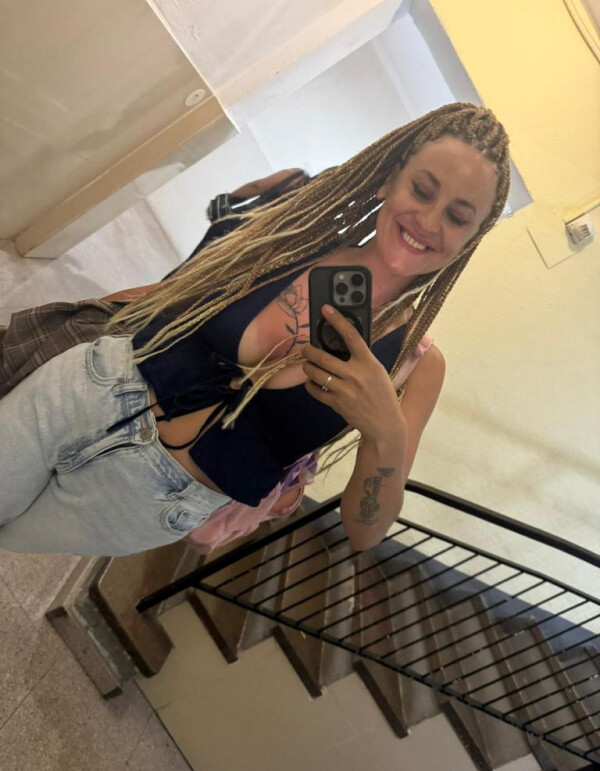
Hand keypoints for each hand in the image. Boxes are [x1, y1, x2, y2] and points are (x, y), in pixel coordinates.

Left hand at [302, 305, 405, 443]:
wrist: (385, 424)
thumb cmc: (382, 394)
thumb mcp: (378, 371)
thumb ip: (362, 359)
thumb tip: (341, 345)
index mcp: (369, 363)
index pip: (351, 336)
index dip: (337, 320)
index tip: (326, 310)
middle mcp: (356, 375)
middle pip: (324, 357)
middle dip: (310, 351)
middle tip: (305, 349)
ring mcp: (345, 390)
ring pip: (316, 373)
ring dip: (307, 367)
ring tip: (307, 365)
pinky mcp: (337, 404)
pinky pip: (316, 391)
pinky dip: (310, 385)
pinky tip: (311, 382)